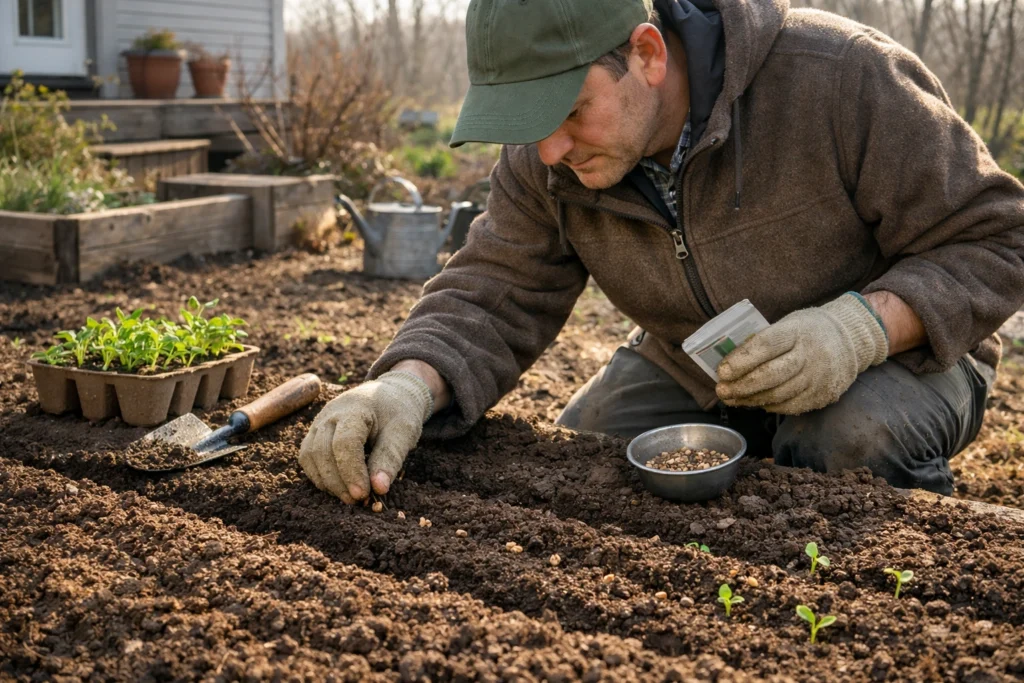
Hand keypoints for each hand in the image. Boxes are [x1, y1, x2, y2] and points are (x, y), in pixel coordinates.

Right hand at [298, 372, 432, 502]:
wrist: (388, 395)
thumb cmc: (398, 413)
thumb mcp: (404, 432)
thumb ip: (390, 459)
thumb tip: (379, 489)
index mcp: (355, 408)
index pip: (344, 442)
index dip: (351, 471)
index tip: (364, 494)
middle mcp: (330, 414)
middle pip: (322, 451)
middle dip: (338, 481)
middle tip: (359, 501)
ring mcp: (319, 423)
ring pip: (310, 456)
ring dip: (327, 482)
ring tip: (350, 498)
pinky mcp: (315, 434)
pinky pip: (307, 458)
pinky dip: (320, 476)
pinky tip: (339, 488)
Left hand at [716, 293, 887, 414]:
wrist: (851, 340)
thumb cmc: (808, 331)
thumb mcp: (789, 324)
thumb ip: (764, 341)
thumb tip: (729, 362)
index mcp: (797, 331)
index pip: (766, 345)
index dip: (741, 360)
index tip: (722, 371)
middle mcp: (811, 354)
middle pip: (770, 376)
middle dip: (741, 385)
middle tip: (721, 390)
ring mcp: (819, 377)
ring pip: (778, 395)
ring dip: (750, 399)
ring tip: (732, 398)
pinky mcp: (823, 395)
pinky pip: (790, 406)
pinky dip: (768, 405)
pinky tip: (755, 402)